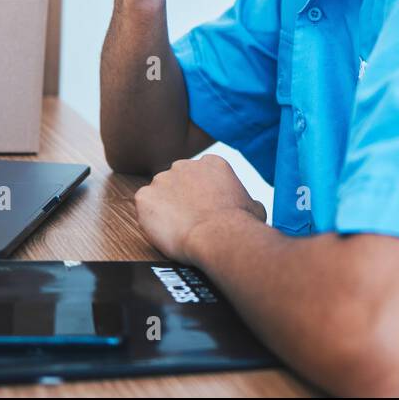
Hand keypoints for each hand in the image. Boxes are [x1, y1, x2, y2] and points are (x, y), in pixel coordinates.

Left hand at [134, 155, 267, 261]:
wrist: (219, 236)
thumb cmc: (239, 223)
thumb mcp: (255, 207)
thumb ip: (247, 200)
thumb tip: (252, 206)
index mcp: (211, 163)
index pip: (200, 174)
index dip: (201, 194)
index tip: (205, 209)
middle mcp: (184, 165)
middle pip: (177, 180)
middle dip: (180, 198)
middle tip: (189, 220)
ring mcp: (162, 179)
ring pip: (159, 194)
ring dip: (164, 208)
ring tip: (177, 229)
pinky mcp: (145, 197)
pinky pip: (143, 207)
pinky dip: (150, 219)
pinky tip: (164, 231)